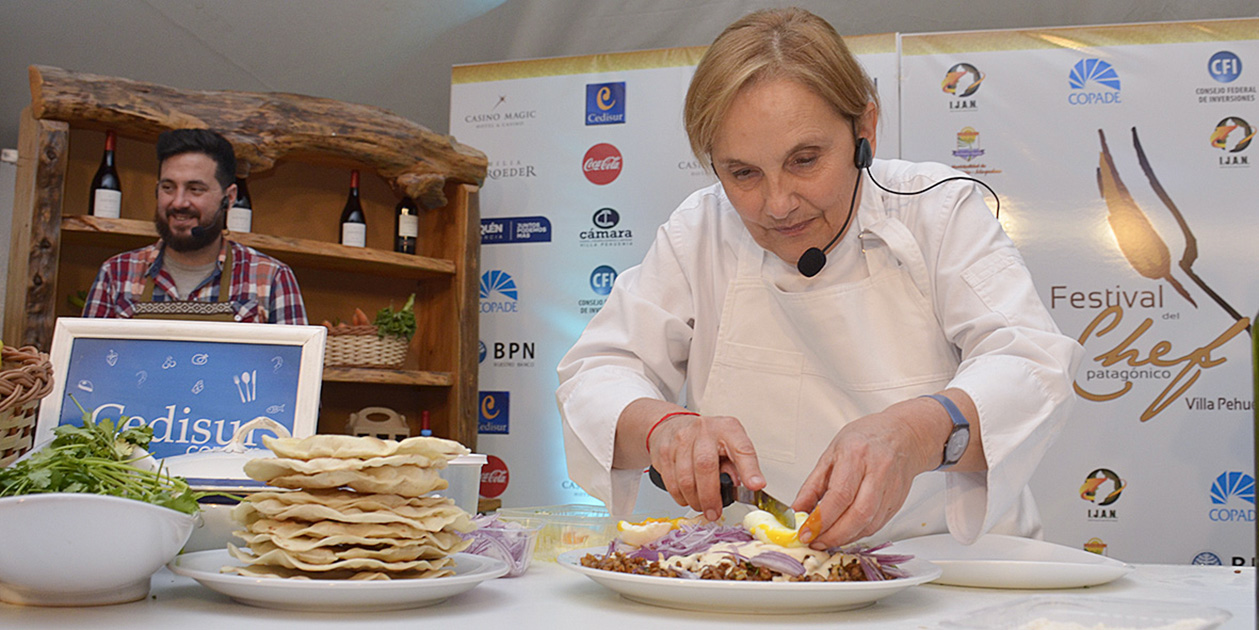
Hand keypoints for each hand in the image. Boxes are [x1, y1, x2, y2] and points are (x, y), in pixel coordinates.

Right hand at [648, 413, 764, 521]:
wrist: (672, 425)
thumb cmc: (706, 439)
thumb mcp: (729, 443)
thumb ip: (738, 464)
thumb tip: (745, 487)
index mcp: (727, 428)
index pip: (741, 448)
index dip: (749, 469)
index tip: (755, 486)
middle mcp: (703, 431)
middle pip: (705, 466)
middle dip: (710, 496)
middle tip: (714, 513)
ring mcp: (680, 440)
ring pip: (685, 478)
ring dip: (695, 500)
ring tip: (702, 506)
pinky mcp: (664, 452)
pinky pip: (671, 482)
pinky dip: (681, 497)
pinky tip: (688, 498)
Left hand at [792, 402, 941, 548]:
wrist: (903, 435)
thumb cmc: (866, 438)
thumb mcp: (831, 453)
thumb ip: (812, 485)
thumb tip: (797, 510)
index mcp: (856, 455)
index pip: (839, 495)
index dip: (821, 519)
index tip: (805, 532)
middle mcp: (877, 472)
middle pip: (857, 514)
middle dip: (833, 535)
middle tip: (814, 541)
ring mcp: (891, 488)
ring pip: (869, 524)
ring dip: (845, 538)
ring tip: (826, 540)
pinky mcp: (898, 502)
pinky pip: (877, 525)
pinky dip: (858, 534)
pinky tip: (844, 533)